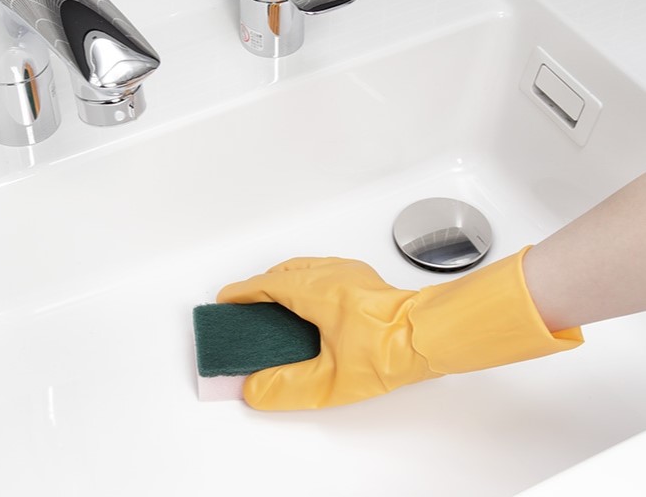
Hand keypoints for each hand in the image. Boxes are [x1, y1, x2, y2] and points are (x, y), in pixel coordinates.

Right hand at [217, 250, 582, 409]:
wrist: (429, 335)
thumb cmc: (388, 350)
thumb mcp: (330, 379)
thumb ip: (287, 386)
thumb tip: (255, 388)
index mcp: (314, 289)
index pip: (266, 285)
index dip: (242, 292)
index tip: (225, 300)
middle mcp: (329, 273)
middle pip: (282, 272)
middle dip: (260, 287)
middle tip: (246, 307)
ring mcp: (348, 272)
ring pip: (303, 268)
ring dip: (282, 282)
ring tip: (273, 306)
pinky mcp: (362, 278)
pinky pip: (321, 270)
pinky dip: (304, 281)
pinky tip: (309, 303)